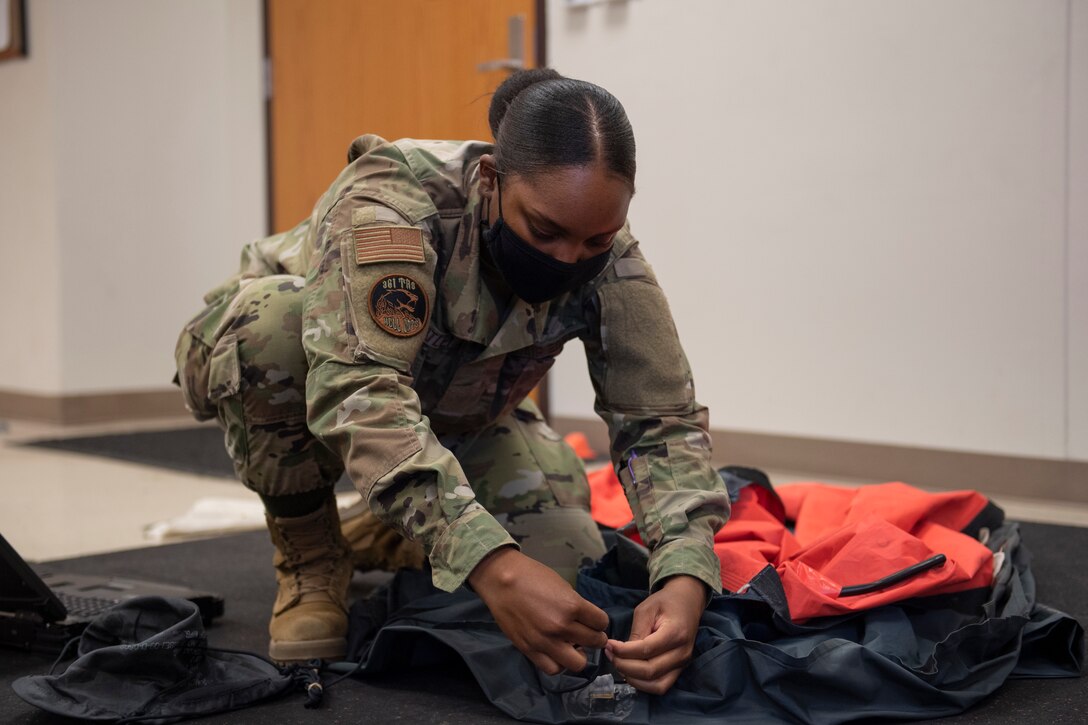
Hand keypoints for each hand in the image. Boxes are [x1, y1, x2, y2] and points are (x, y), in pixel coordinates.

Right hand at [469, 546, 609, 674]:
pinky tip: (557, 653)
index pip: (601, 622)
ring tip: (573, 646)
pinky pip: (553, 669)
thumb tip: (586, 621)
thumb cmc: (532, 576)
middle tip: (587, 633)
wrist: (501, 581)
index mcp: (572, 606)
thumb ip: (576, 605)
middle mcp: (561, 627)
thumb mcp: (562, 586)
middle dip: (595, 638)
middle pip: (594, 642)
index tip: (594, 620)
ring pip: (577, 663)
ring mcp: (545, 642)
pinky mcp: (530, 650)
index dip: (599, 621)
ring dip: (579, 655)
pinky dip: (559, 663)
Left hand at [605, 574, 705, 694]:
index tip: (609, 644)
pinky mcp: (679, 670)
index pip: (647, 650)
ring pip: (656, 684)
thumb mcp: (647, 609)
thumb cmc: (665, 602)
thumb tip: (623, 653)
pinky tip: (630, 672)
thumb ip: (637, 631)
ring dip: (633, 678)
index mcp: (676, 633)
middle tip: (610, 654)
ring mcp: (683, 664)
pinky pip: (661, 686)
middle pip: (650, 671)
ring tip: (618, 663)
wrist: (687, 603)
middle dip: (624, 665)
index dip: (624, 651)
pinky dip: (643, 684)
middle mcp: (682, 653)